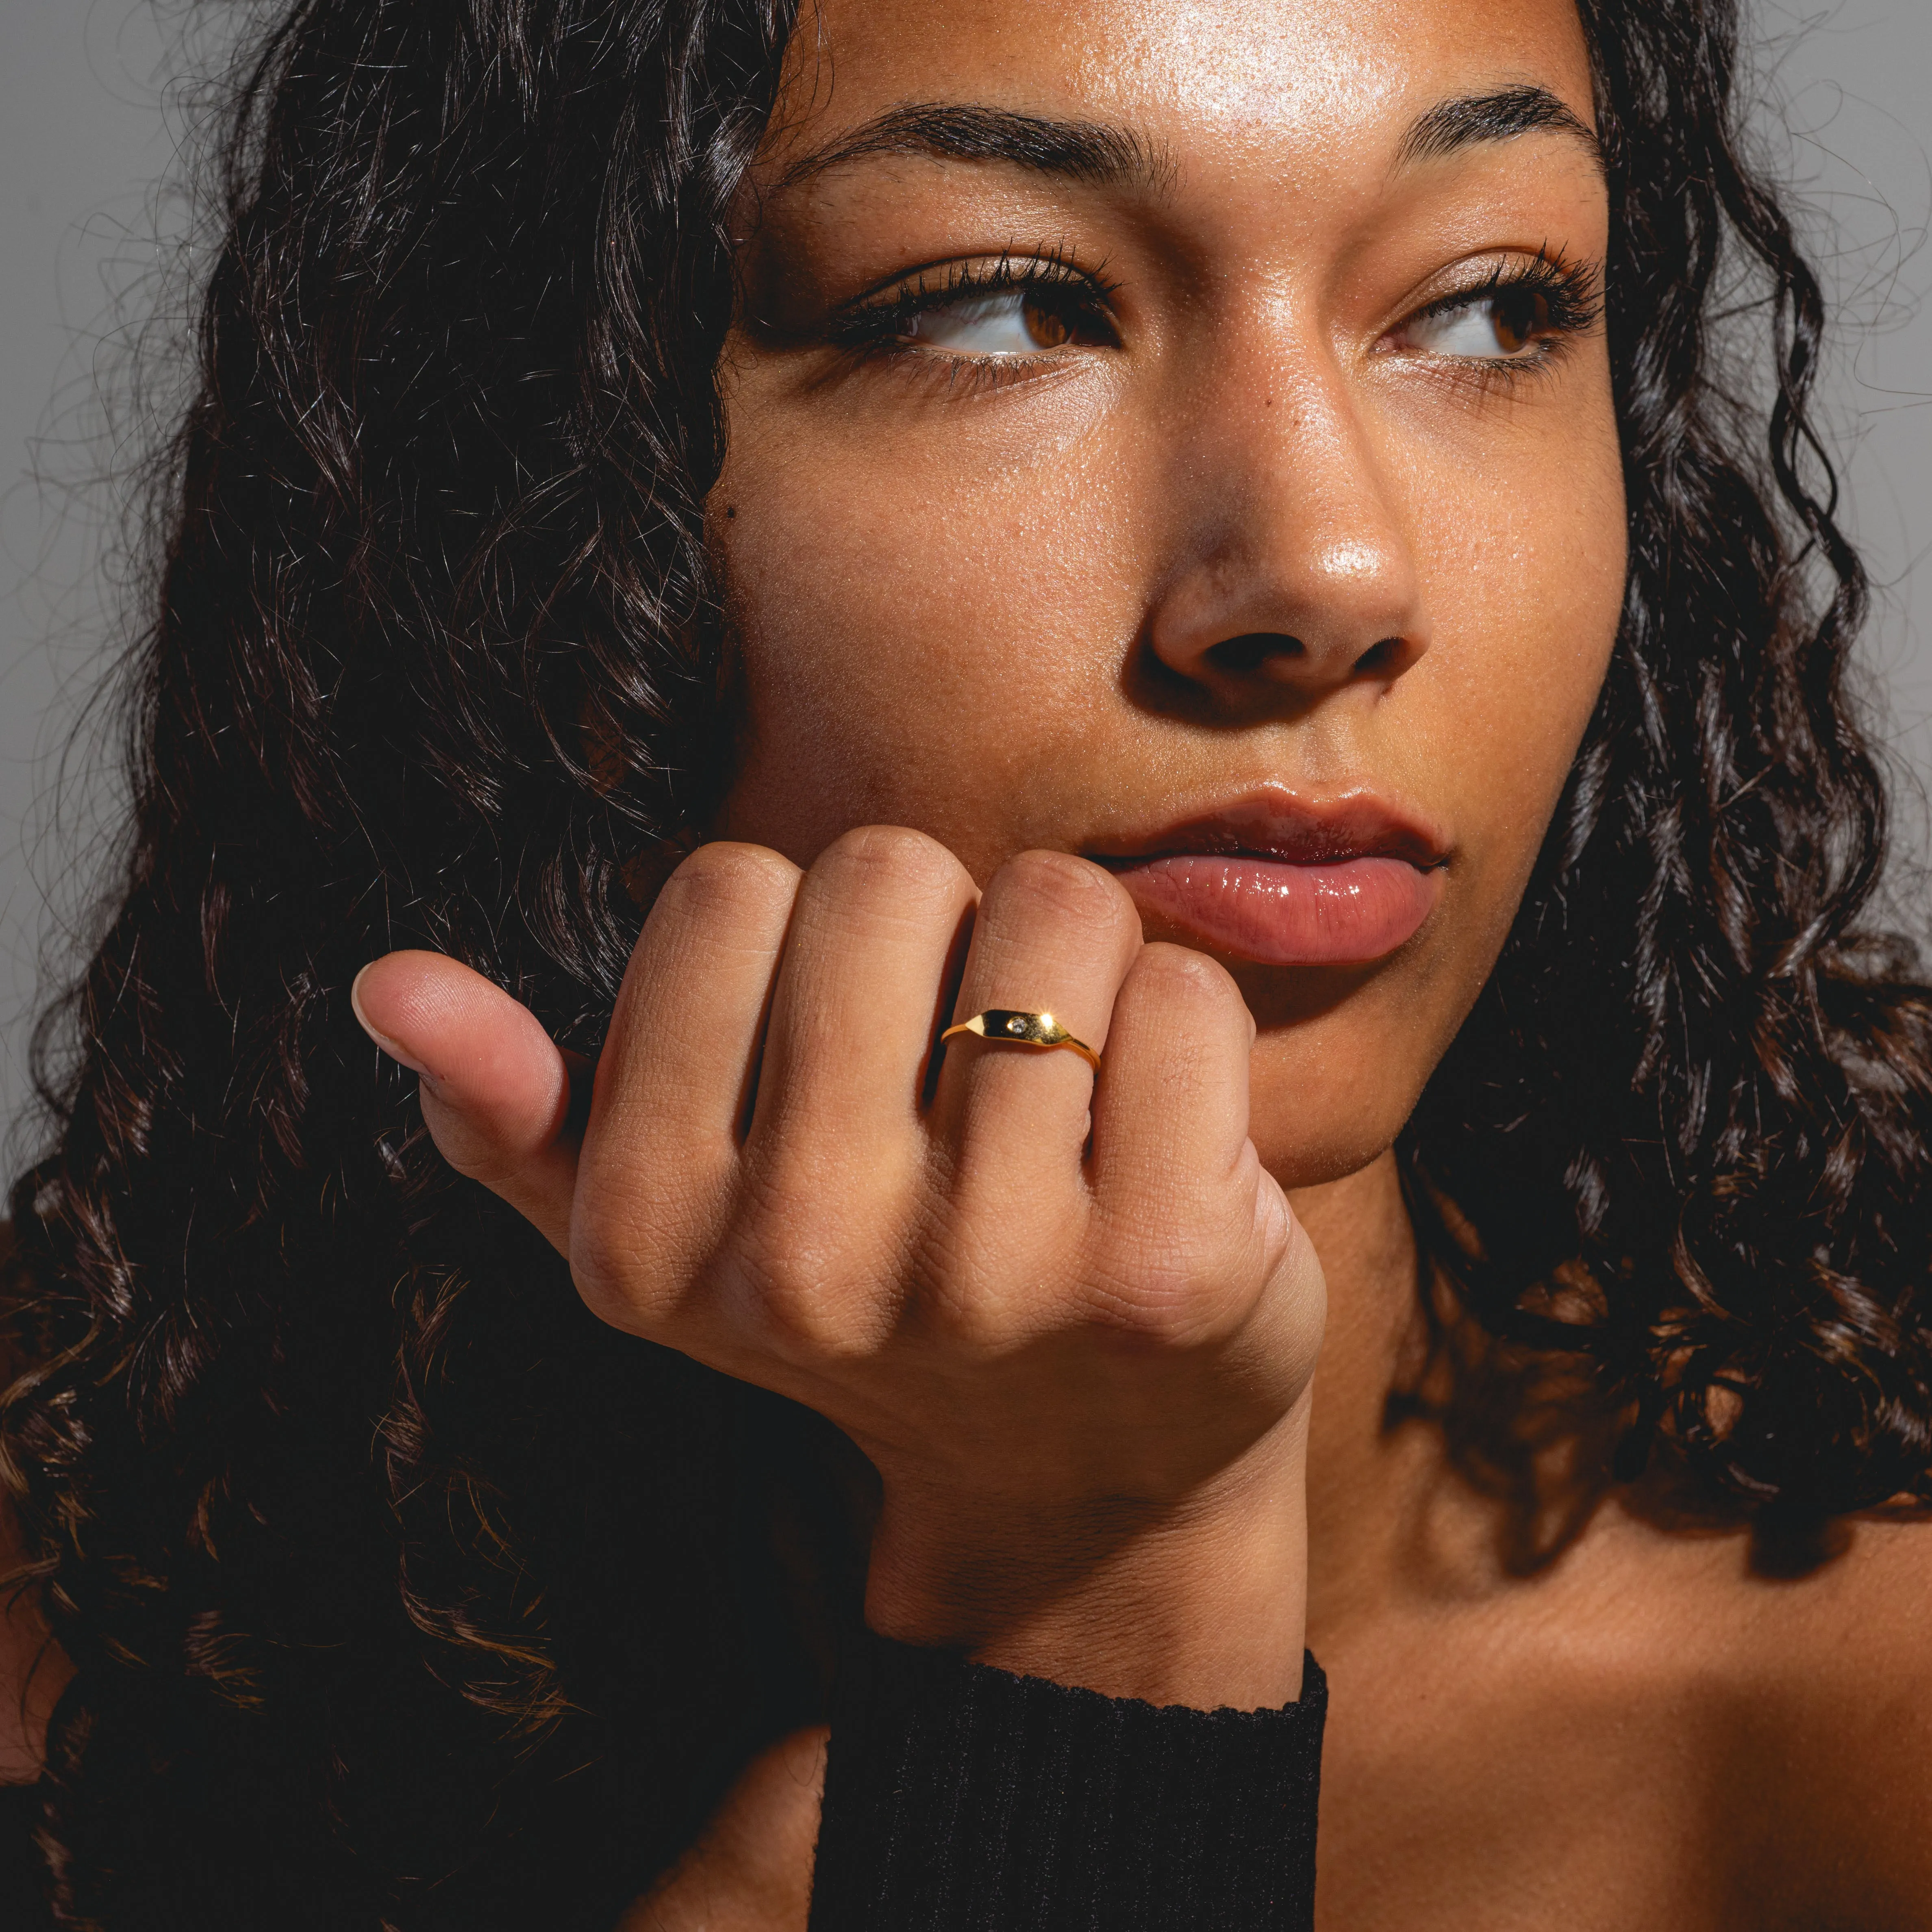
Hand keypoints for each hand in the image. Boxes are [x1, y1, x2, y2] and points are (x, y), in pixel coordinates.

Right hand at [352, 829, 1324, 1707]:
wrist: (1080, 1480)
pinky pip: (1182, 993)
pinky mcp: (1167, 1273)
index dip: (794, 944)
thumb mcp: (659, 1234)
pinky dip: (1180, 1026)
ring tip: (1054, 1101)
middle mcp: (807, 1263)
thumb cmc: (860, 1303)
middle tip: (955, 1067)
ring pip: (1054, 911)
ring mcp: (995, 1276)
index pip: (725, 887)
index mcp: (649, 1232)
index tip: (829, 1056)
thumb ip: (514, 1114)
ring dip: (1069, 972)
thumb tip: (387, 982)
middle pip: (884, 873)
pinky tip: (1154, 1140)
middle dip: (934, 933)